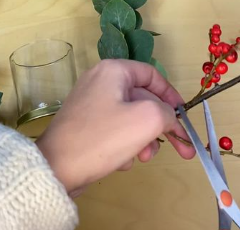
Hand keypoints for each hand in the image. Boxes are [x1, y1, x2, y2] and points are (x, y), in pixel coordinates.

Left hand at [36, 59, 194, 195]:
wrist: (56, 167)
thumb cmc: (103, 137)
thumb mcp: (145, 120)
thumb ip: (166, 112)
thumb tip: (168, 117)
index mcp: (114, 71)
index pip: (152, 75)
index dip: (171, 95)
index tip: (183, 116)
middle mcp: (101, 81)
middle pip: (143, 99)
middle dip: (160, 126)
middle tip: (182, 149)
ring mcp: (91, 103)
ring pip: (131, 117)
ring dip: (143, 138)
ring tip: (142, 157)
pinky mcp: (86, 123)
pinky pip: (115, 128)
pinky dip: (124, 143)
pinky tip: (121, 161)